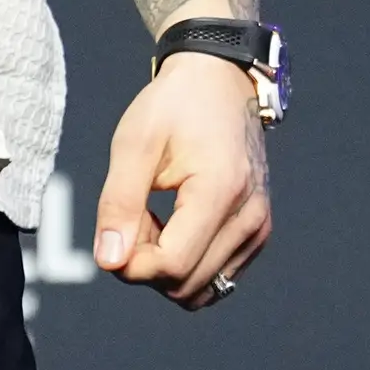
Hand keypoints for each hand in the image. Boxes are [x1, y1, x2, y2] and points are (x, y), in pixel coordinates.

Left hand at [91, 51, 271, 308]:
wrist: (219, 79)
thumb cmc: (176, 105)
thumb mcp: (135, 143)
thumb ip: (119, 204)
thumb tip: (110, 262)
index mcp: (222, 190)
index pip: (172, 266)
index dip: (131, 262)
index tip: (117, 227)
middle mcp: (250, 216)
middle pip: (186, 285)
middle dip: (147, 265)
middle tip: (134, 217)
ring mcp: (259, 227)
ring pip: (201, 290)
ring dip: (167, 268)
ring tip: (154, 220)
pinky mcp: (257, 233)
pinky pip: (216, 278)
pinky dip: (187, 264)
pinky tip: (174, 225)